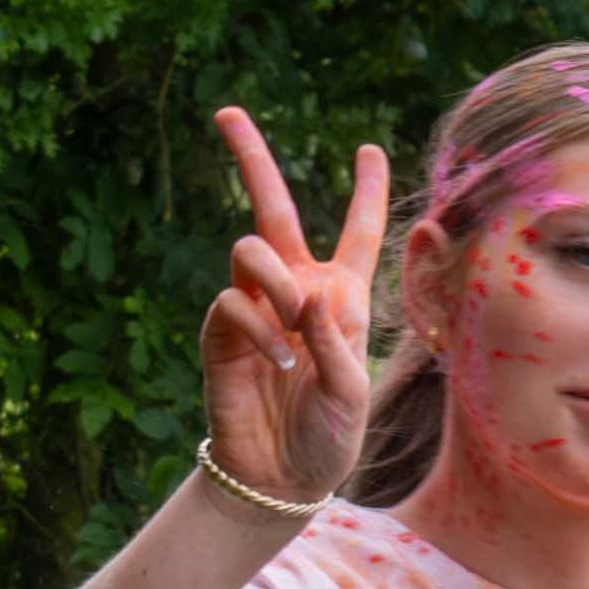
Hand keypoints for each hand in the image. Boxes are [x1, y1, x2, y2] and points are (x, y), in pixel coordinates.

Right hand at [199, 107, 388, 507]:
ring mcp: (254, 307)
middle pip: (271, 207)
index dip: (365, 189)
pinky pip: (233, 301)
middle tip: (226, 112)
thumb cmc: (330, 433)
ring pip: (250, 249)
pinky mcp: (221, 333)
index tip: (368, 148)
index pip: (357, 231)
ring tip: (289, 327)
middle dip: (251, 158)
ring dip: (273, 280)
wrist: (280, 475)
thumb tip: (300, 294)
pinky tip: (274, 363)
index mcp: (341, 294)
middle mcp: (295, 288)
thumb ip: (333, 338)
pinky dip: (258, 328)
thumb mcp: (353, 387)